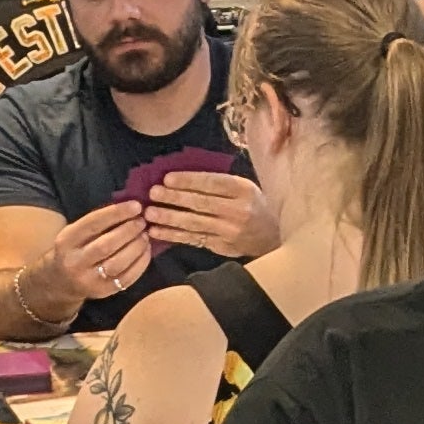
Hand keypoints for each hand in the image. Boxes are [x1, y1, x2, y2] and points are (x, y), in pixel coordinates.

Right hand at [44, 202, 153, 310]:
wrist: (61, 282)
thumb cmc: (74, 249)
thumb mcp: (75, 233)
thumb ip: (97, 222)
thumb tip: (129, 208)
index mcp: (66, 241)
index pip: (93, 224)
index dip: (116, 214)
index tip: (136, 206)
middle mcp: (75, 262)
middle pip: (106, 245)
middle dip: (129, 231)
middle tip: (142, 221)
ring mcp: (89, 280)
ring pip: (118, 263)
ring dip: (136, 247)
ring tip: (145, 235)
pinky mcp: (104, 292)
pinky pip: (127, 278)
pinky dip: (141, 262)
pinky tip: (146, 250)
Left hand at [145, 171, 278, 258]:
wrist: (273, 236)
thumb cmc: (254, 205)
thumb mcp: (245, 187)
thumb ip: (221, 183)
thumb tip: (183, 176)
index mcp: (244, 190)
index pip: (212, 183)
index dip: (188, 181)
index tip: (167, 178)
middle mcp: (238, 211)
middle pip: (201, 203)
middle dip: (174, 198)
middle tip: (153, 193)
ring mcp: (229, 231)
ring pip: (194, 223)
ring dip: (169, 218)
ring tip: (150, 213)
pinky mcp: (221, 246)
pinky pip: (193, 239)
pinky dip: (173, 235)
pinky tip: (157, 231)